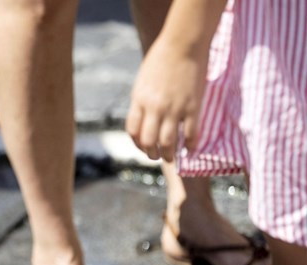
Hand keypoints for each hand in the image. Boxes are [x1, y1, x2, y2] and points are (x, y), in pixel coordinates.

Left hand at [125, 38, 208, 161]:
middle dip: (151, 154)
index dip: (137, 143)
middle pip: (149, 141)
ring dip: (169, 155)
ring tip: (170, 157)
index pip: (133, 131)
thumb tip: (142, 120)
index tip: (143, 146)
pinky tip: (190, 149)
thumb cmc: (161, 59)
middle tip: (157, 156)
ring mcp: (174, 108)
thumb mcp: (142, 81)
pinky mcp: (193, 107)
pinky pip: (191, 133)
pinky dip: (190, 146)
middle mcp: (155, 108)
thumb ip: (141, 101)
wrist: (183, 45)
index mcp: (140, 100)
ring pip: (168, 143)